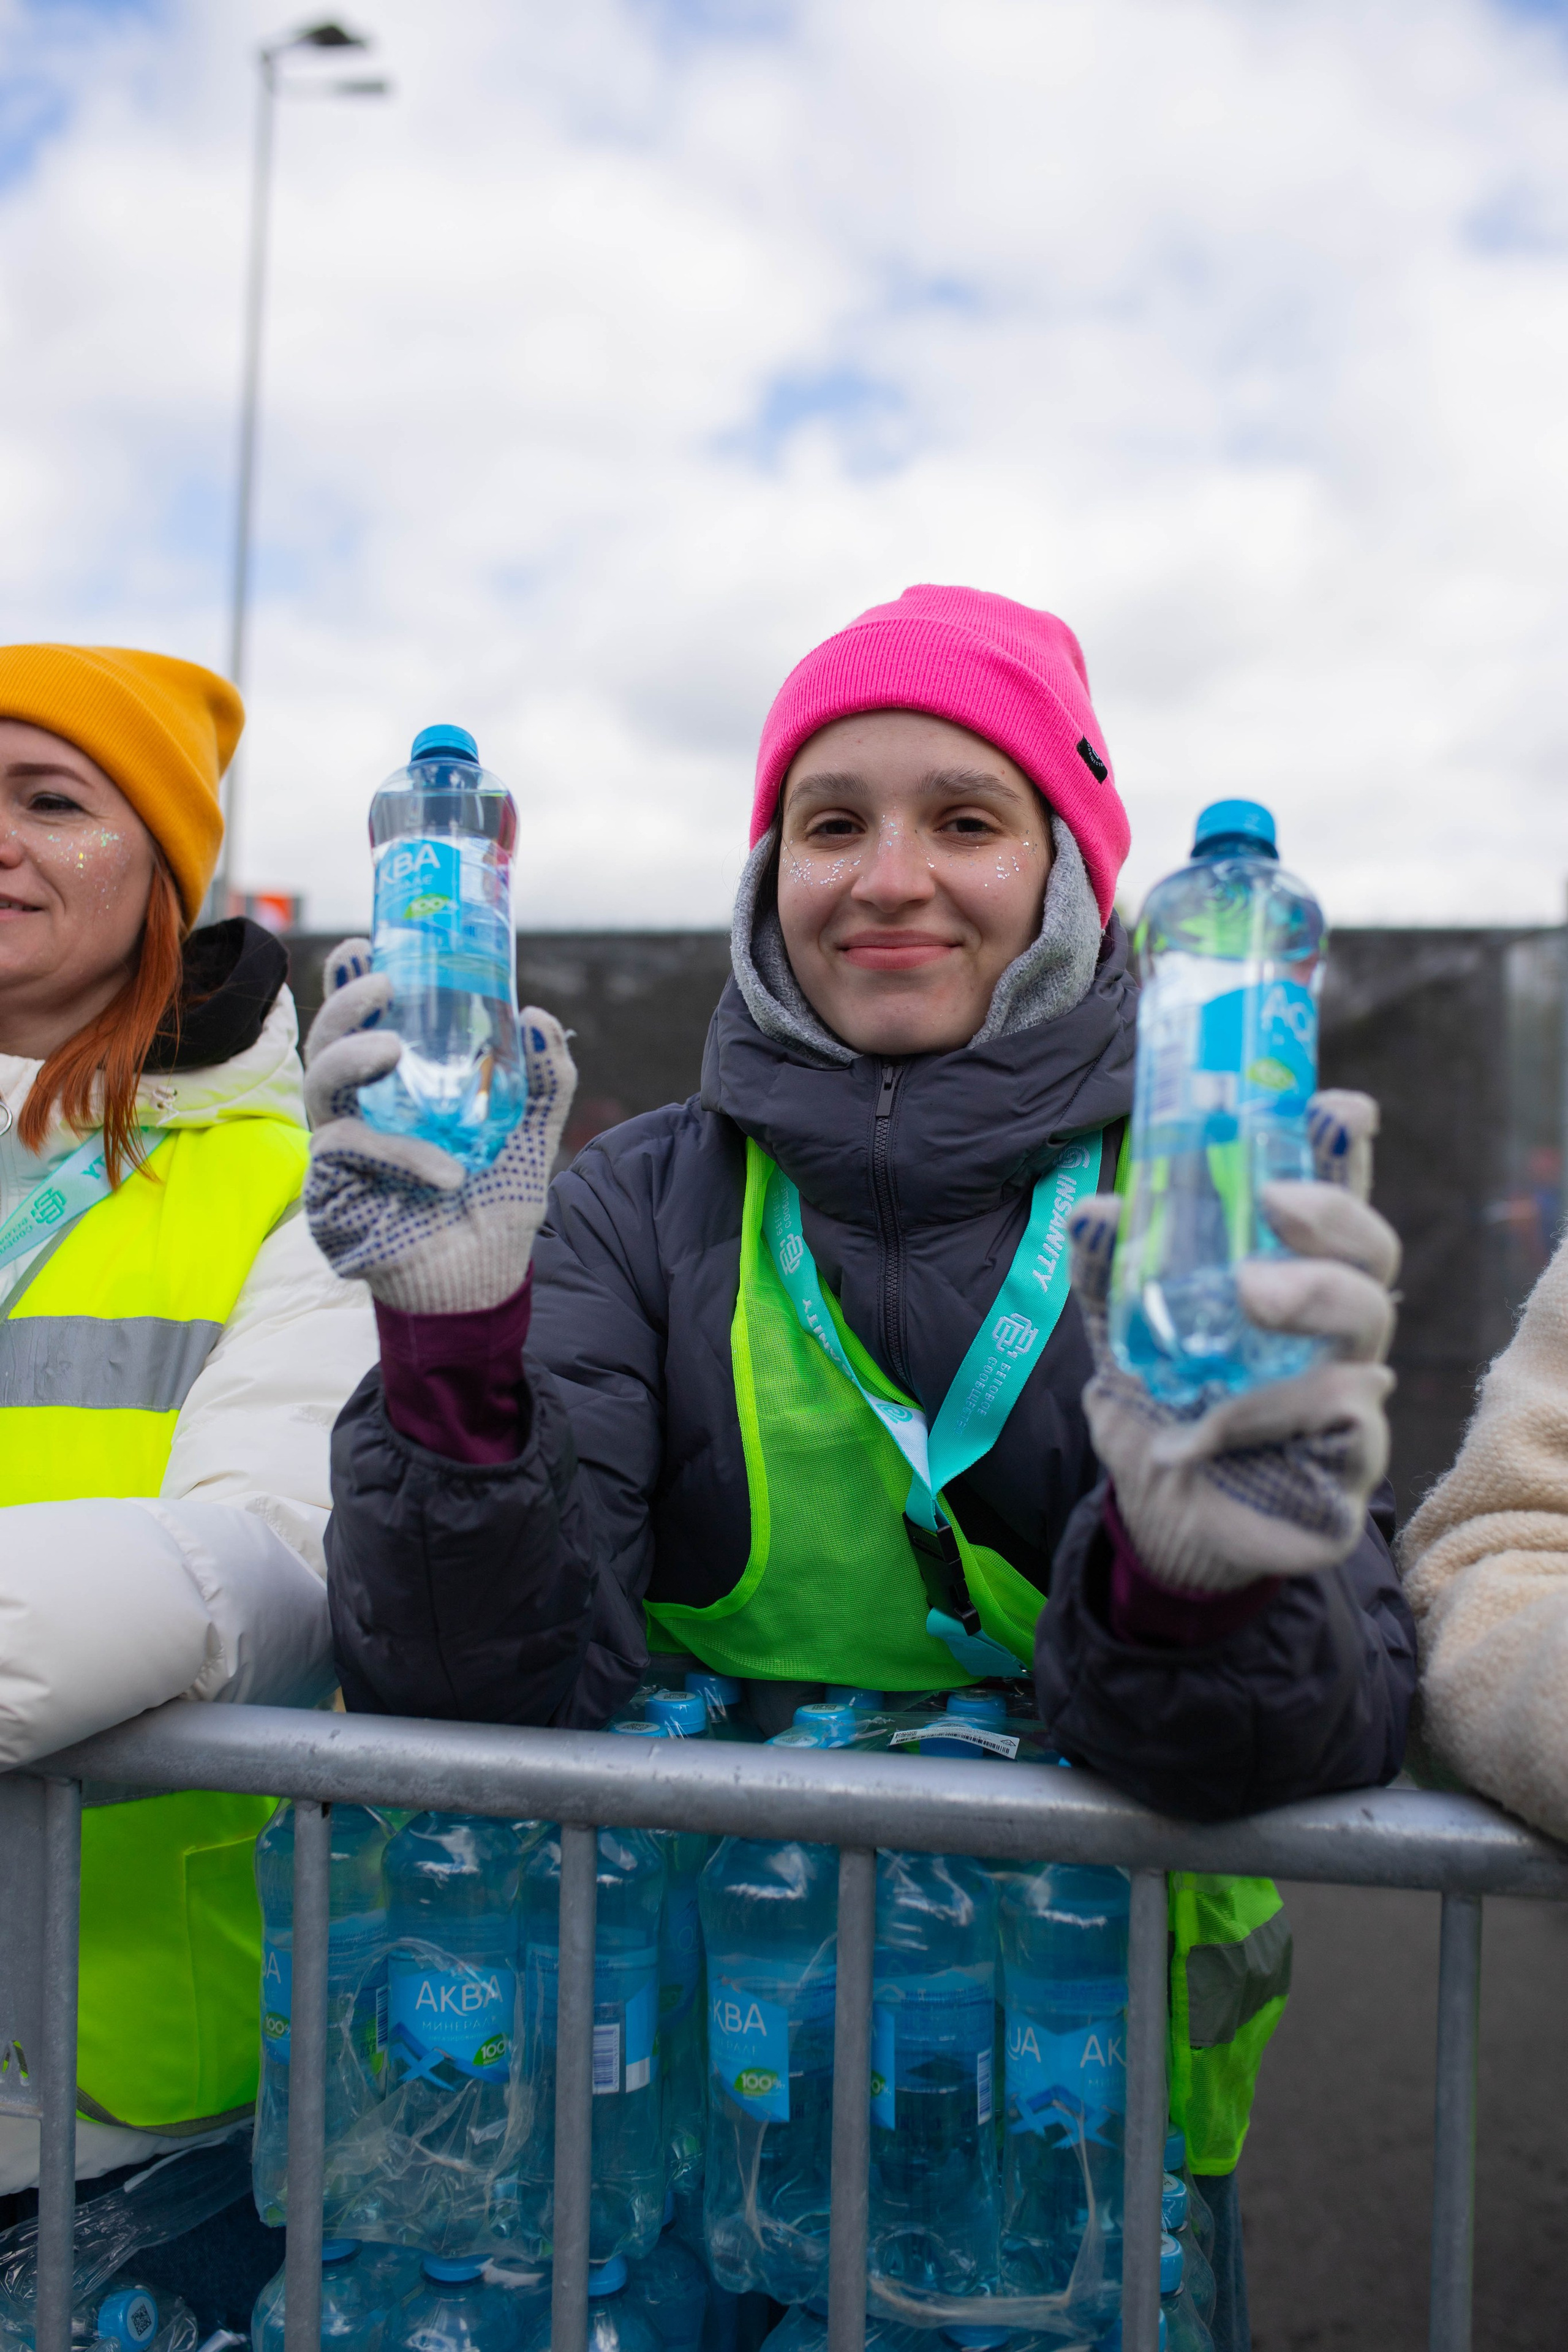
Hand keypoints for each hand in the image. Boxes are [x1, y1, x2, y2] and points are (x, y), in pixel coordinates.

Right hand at [301, 938, 577, 1313]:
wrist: (484, 1282)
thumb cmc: (493, 1206)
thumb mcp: (529, 1136)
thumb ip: (543, 1081)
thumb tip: (539, 1016)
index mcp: (399, 1092)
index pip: (367, 1026)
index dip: (356, 982)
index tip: (366, 944)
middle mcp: (362, 1112)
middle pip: (327, 1043)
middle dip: (344, 1003)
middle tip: (381, 981)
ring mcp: (341, 1152)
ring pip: (320, 1087)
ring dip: (352, 1058)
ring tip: (392, 1050)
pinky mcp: (332, 1193)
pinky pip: (348, 1152)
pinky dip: (399, 1154)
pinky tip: (444, 1172)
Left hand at [1069, 1090, 1400, 1593]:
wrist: (1159, 1516)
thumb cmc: (1164, 1404)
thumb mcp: (1127, 1329)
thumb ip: (1112, 1270)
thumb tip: (1095, 1212)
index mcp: (1292, 1275)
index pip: (1333, 1199)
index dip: (1343, 1151)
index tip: (1335, 1109)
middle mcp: (1334, 1329)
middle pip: (1371, 1255)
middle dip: (1332, 1218)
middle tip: (1274, 1203)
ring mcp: (1351, 1397)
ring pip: (1364, 1338)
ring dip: (1306, 1304)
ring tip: (1246, 1296)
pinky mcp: (1347, 1468)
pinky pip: (1341, 1431)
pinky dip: (1265, 1421)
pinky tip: (1205, 1433)